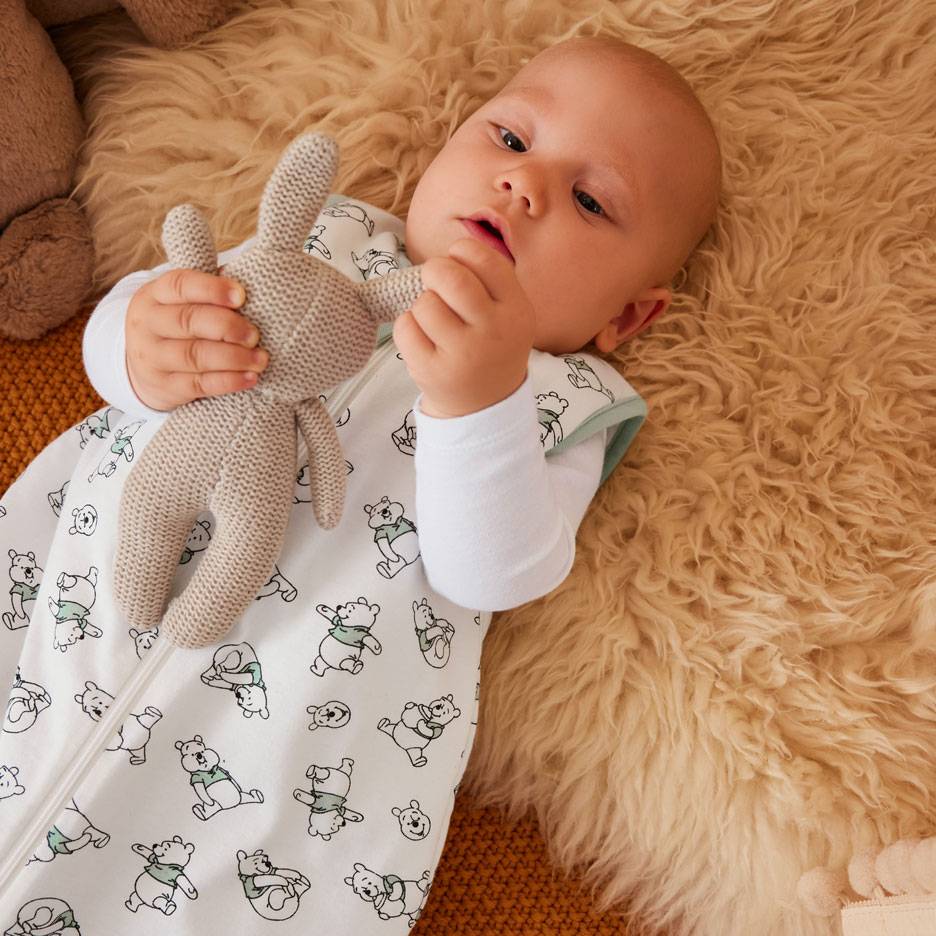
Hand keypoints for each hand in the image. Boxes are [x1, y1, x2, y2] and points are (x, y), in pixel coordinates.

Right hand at [124, 268, 268, 410]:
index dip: (212, 289)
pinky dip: (228, 381)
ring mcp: (153, 357)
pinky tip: (250, 378)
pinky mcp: (164, 386)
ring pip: (195, 355)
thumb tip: (255, 285)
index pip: (180, 285)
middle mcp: (148, 324)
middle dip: (228, 327)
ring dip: (234, 358)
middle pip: (188, 321)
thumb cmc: (178, 325)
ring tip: (260, 359)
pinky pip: (199, 384)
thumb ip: (210, 293)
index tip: (241, 296)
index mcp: (154, 294)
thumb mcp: (181, 303)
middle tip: (254, 335)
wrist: (144, 367)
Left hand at [392, 237, 534, 417]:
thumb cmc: (491, 344)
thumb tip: (444, 257)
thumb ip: (488, 279)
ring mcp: (463, 355)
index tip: (458, 265)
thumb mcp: (509, 312)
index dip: (461, 252)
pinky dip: (407, 326)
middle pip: (449, 276)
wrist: (486, 404)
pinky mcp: (433, 371)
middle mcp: (493, 331)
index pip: (483, 258)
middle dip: (434, 271)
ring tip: (434, 320)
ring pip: (424, 303)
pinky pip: (405, 327)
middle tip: (434, 283)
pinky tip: (423, 338)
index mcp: (516, 309)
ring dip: (422, 304)